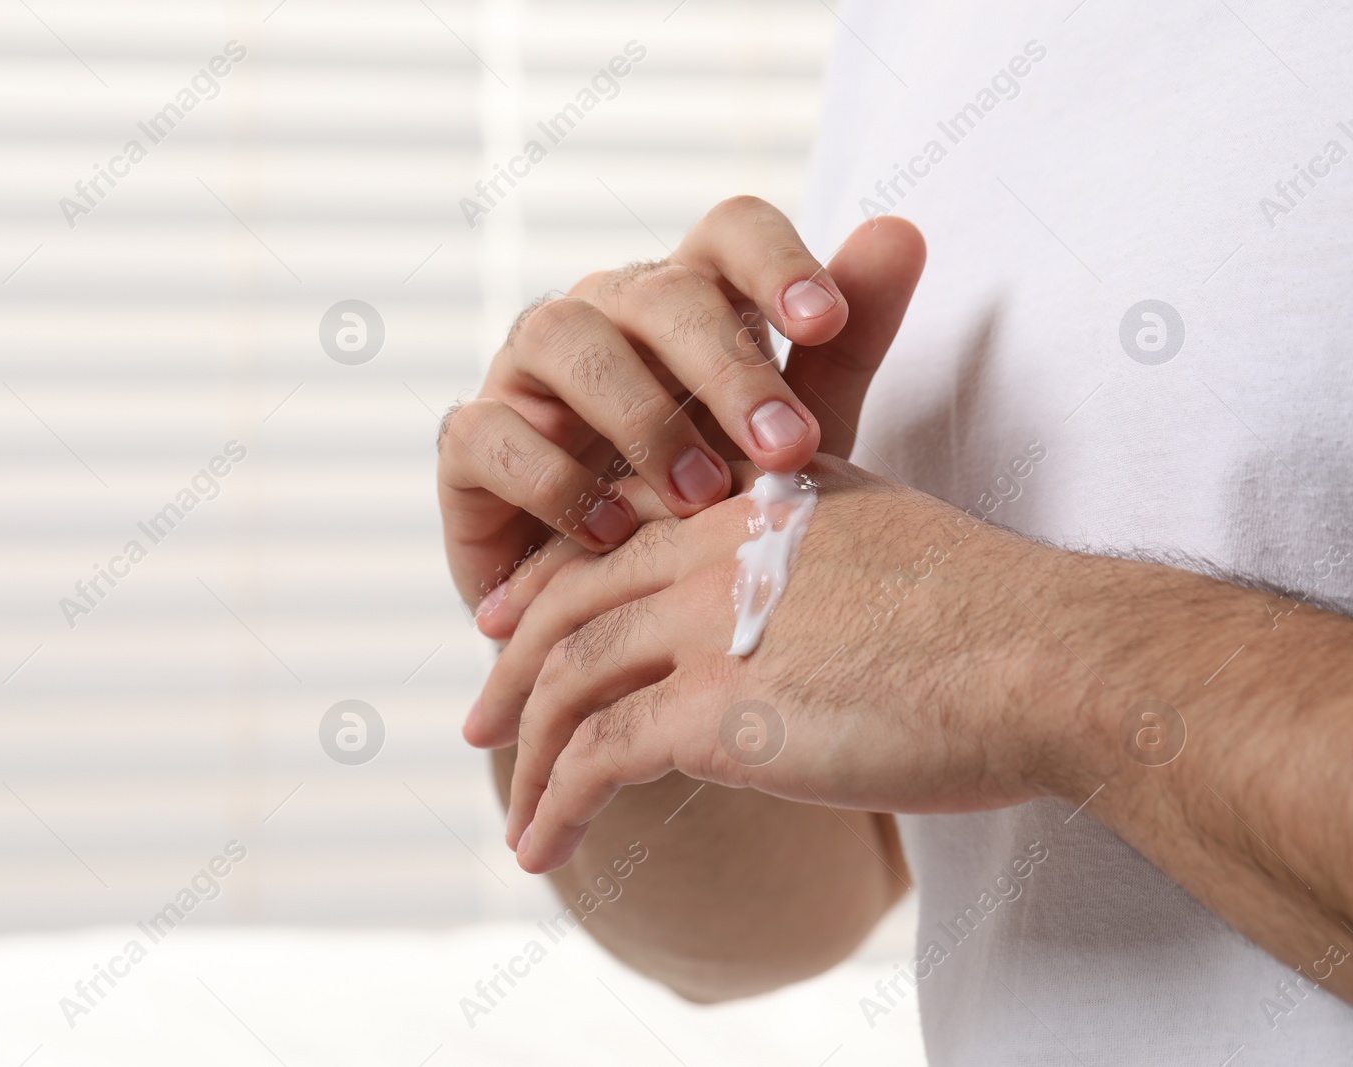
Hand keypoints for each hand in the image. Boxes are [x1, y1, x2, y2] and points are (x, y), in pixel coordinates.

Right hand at [436, 198, 923, 638]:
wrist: (622, 618)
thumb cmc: (710, 512)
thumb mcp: (791, 439)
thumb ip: (844, 347)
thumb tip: (903, 227)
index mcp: (690, 301)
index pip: (728, 232)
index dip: (776, 262)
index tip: (826, 322)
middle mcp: (604, 316)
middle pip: (655, 290)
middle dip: (726, 367)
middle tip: (787, 450)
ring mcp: (526, 373)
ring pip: (561, 337)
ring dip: (638, 415)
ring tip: (698, 497)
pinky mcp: (470, 444)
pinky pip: (490, 432)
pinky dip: (552, 481)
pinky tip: (613, 534)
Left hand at [469, 457, 1060, 873]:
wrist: (1052, 659)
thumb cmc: (1000, 617)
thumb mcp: (889, 543)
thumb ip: (820, 558)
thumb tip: (796, 612)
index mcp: (752, 504)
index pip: (616, 536)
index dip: (552, 585)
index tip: (510, 624)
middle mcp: (713, 550)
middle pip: (570, 604)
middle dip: (514, 667)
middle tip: (482, 716)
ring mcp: (707, 624)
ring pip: (569, 682)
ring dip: (527, 752)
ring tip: (515, 810)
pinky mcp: (714, 709)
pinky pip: (596, 756)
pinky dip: (555, 804)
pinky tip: (542, 844)